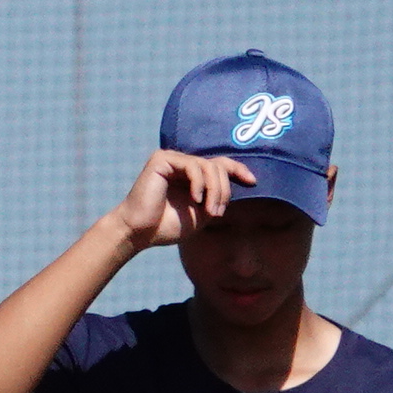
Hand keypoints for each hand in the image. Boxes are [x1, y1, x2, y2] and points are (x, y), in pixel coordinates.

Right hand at [107, 149, 262, 249]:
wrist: (139, 233)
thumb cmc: (167, 226)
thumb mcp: (202, 212)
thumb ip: (217, 197)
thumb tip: (237, 182)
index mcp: (191, 176)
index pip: (220, 164)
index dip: (238, 169)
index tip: (253, 182)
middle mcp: (182, 164)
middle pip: (217, 166)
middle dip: (224, 190)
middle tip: (217, 213)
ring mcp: (171, 160)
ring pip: (208, 165)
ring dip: (215, 190)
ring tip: (210, 211)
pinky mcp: (161, 159)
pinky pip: (192, 165)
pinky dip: (199, 183)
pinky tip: (195, 199)